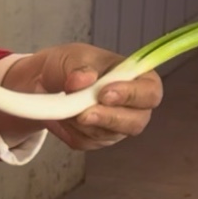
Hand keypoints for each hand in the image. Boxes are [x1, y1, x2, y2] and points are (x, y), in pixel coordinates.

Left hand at [0, 43, 162, 150]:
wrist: (47, 80)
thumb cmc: (71, 64)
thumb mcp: (74, 57)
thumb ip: (80, 67)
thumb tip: (83, 79)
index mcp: (138, 79)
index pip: (150, 92)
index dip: (131, 95)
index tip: (105, 93)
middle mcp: (133, 107)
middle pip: (136, 123)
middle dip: (108, 118)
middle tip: (84, 113)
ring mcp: (116, 127)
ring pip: (108, 135)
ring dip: (84, 123)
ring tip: (66, 105)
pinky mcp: (96, 140)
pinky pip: (86, 142)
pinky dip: (71, 130)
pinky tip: (63, 116)